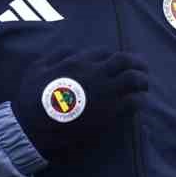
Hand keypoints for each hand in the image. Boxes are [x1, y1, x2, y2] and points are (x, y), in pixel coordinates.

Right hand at [10, 48, 147, 161]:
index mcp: (78, 62)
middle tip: (141, 68)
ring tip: (144, 85)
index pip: (104, 52)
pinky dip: (140, 100)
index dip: (111, 57)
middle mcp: (96, 73)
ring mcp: (105, 93)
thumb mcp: (37, 68)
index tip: (113, 64)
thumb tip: (74, 49)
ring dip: (143, 80)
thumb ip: (56, 55)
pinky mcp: (110, 113)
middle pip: (126, 60)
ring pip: (135, 79)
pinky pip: (134, 102)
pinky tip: (139, 102)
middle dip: (136, 62)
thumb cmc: (32, 98)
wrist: (35, 127)